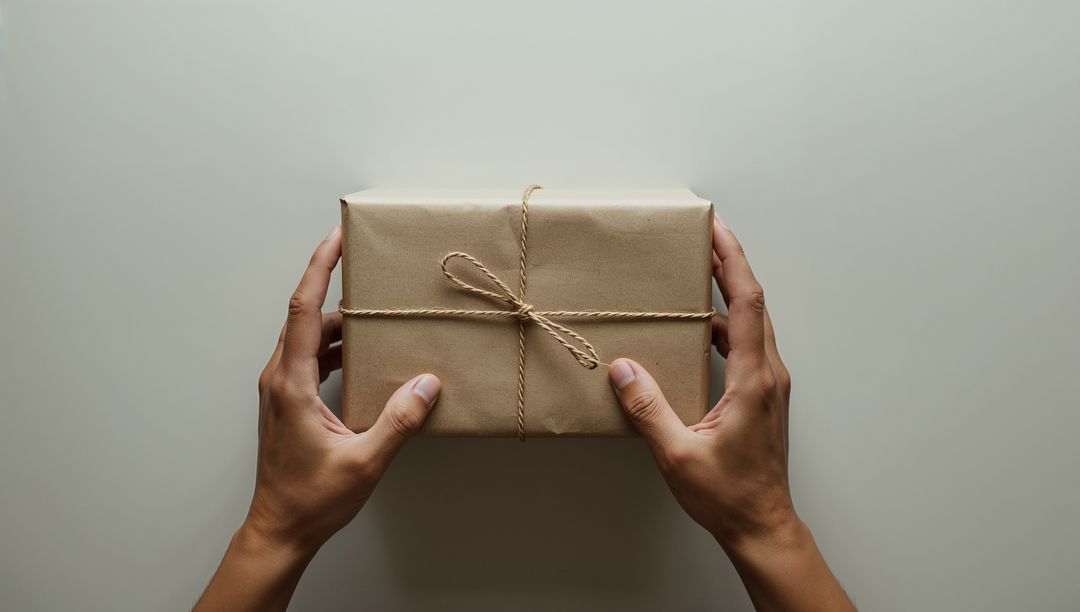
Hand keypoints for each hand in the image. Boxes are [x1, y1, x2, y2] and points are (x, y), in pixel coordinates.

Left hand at [196, 226, 441, 611]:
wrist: (278, 530)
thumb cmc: (311, 500)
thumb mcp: (364, 462)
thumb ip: (398, 421)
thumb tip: (426, 384)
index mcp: (291, 384)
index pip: (304, 310)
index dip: (320, 268)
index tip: (336, 239)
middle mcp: (279, 379)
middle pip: (306, 316)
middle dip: (335, 285)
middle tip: (368, 267)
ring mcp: (281, 390)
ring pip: (309, 338)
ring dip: (341, 323)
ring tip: (376, 316)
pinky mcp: (288, 402)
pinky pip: (310, 359)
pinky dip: (335, 347)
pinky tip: (362, 357)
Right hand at [608, 215, 853, 610]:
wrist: (763, 526)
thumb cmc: (727, 496)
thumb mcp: (677, 454)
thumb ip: (648, 409)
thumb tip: (624, 367)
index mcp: (753, 380)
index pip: (746, 303)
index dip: (732, 260)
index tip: (716, 229)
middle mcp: (768, 374)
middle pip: (753, 302)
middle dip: (730, 263)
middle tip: (705, 234)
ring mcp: (769, 384)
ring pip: (751, 323)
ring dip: (727, 292)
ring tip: (698, 270)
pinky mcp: (763, 396)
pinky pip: (746, 345)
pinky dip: (724, 324)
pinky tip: (698, 327)